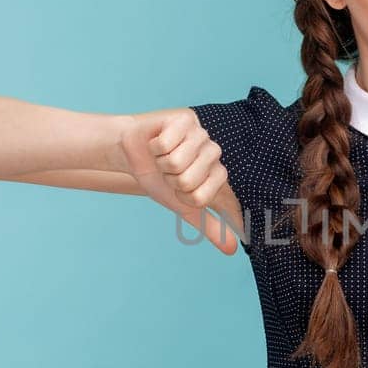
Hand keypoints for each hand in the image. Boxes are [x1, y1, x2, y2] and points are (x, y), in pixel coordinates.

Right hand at [118, 109, 240, 254]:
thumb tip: (233, 249)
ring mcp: (201, 133)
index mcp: (218, 173)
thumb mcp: (185, 206)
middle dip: (168, 179)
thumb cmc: (160, 178)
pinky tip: (157, 140)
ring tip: (163, 155)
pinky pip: (166, 143)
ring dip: (160, 162)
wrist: (134, 153)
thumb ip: (210, 226)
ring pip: (176, 161)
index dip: (181, 196)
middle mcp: (214, 151)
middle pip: (187, 180)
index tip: (178, 187)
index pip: (200, 197)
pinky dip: (154, 146)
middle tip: (168, 170)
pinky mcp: (185, 118)